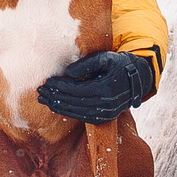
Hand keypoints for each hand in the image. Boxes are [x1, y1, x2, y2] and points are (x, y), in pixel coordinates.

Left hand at [36, 49, 156, 123]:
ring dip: (58, 107)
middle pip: (74, 102)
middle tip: (40, 92)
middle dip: (55, 97)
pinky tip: (57, 107)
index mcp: (106, 88)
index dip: (61, 87)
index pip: (77, 90)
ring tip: (44, 100)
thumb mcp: (105, 57)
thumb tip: (68, 72)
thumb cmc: (117, 65)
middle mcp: (106, 104)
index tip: (48, 82)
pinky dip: (68, 112)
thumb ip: (86, 63)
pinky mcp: (104, 119)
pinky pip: (82, 118)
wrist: (136, 80)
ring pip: (77, 112)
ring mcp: (106, 114)